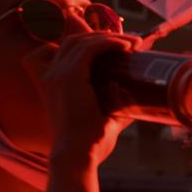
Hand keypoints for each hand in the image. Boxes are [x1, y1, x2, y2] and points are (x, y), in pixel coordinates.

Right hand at [24, 32, 135, 167]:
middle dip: (103, 36)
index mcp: (53, 82)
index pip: (66, 49)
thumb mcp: (105, 115)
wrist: (78, 154)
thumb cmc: (91, 142)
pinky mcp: (69, 75)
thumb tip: (140, 99)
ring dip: (111, 37)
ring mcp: (58, 73)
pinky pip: (91, 48)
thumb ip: (116, 104)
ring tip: (134, 44)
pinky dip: (110, 42)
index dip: (90, 41)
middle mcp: (51, 74)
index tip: (117, 46)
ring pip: (83, 41)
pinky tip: (128, 46)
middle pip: (75, 40)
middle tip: (130, 44)